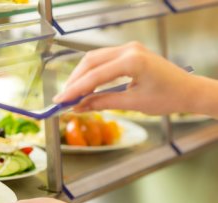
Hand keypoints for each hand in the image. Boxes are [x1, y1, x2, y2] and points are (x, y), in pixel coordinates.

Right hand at [52, 42, 199, 114]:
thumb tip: (79, 107)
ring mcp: (129, 48)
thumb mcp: (133, 103)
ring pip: (94, 59)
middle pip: (90, 62)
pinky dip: (91, 73)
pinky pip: (103, 60)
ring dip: (81, 76)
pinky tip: (85, 87)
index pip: (95, 75)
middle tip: (62, 98)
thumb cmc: (168, 98)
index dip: (75, 89)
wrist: (189, 91)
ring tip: (71, 94)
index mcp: (132, 61)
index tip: (60, 101)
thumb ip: (103, 103)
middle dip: (74, 81)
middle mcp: (129, 49)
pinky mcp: (129, 52)